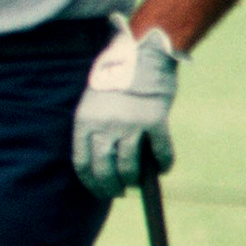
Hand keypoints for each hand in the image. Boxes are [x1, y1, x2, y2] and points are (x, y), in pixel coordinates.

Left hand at [72, 18, 182, 197]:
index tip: (98, 190)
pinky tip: (162, 168)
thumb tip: (107, 161)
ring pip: (129, 166)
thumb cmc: (117, 78)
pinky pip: (160, 153)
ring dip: (132, 179)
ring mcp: (131, 124)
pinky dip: (163, 165)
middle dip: (110, 187)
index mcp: (85, 120)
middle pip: (104, 168)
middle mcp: (105, 124)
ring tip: (135, 182)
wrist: (142, 52)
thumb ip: (96, 127)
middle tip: (117, 192)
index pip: (82, 162)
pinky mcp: (155, 121)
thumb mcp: (94, 101)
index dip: (90, 181)